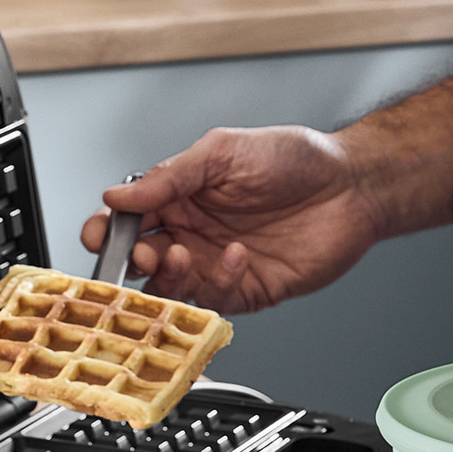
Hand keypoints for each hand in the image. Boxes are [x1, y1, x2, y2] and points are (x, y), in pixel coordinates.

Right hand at [78, 125, 380, 312]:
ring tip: (181, 255)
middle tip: (143, 253)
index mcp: (179, 198)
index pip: (125, 221)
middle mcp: (192, 234)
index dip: (106, 231)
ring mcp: (217, 264)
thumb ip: (170, 175)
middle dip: (131, 263)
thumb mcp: (224, 152)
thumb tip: (118, 194)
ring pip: (171, 289)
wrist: (352, 184)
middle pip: (139, 263)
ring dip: (168, 279)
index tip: (100, 234)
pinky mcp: (246, 289)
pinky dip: (219, 281)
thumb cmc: (295, 159)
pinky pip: (216, 299)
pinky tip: (237, 254)